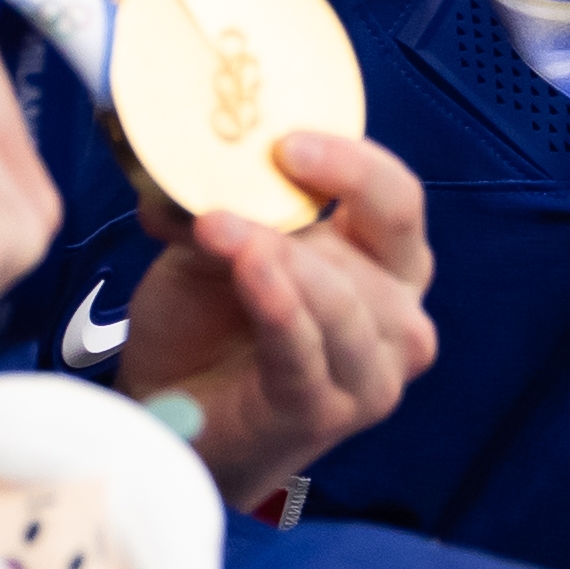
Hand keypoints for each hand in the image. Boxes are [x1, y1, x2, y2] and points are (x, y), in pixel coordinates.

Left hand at [115, 130, 442, 514]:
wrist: (171, 426)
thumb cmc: (206, 334)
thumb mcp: (212, 254)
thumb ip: (216, 212)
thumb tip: (180, 170)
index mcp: (387, 268)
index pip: (398, 202)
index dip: (355, 166)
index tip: (286, 142)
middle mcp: (398, 320)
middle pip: (379, 244)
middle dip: (304, 211)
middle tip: (239, 188)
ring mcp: (371, 374)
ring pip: (340, 298)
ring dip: (277, 258)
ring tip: (216, 229)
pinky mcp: (326, 412)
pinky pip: (305, 350)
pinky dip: (278, 306)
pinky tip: (251, 270)